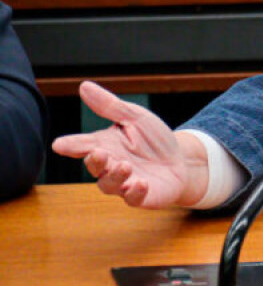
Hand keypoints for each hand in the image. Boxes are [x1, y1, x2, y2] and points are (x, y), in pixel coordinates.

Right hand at [51, 81, 207, 208]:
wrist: (181, 161)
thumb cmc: (154, 140)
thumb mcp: (136, 117)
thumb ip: (110, 106)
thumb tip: (84, 86)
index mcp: (106, 145)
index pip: (84, 145)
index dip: (71, 145)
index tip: (59, 144)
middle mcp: (111, 165)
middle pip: (95, 167)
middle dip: (95, 161)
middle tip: (98, 153)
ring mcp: (124, 183)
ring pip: (110, 185)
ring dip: (115, 176)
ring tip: (125, 166)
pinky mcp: (140, 196)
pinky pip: (133, 198)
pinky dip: (135, 192)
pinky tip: (141, 183)